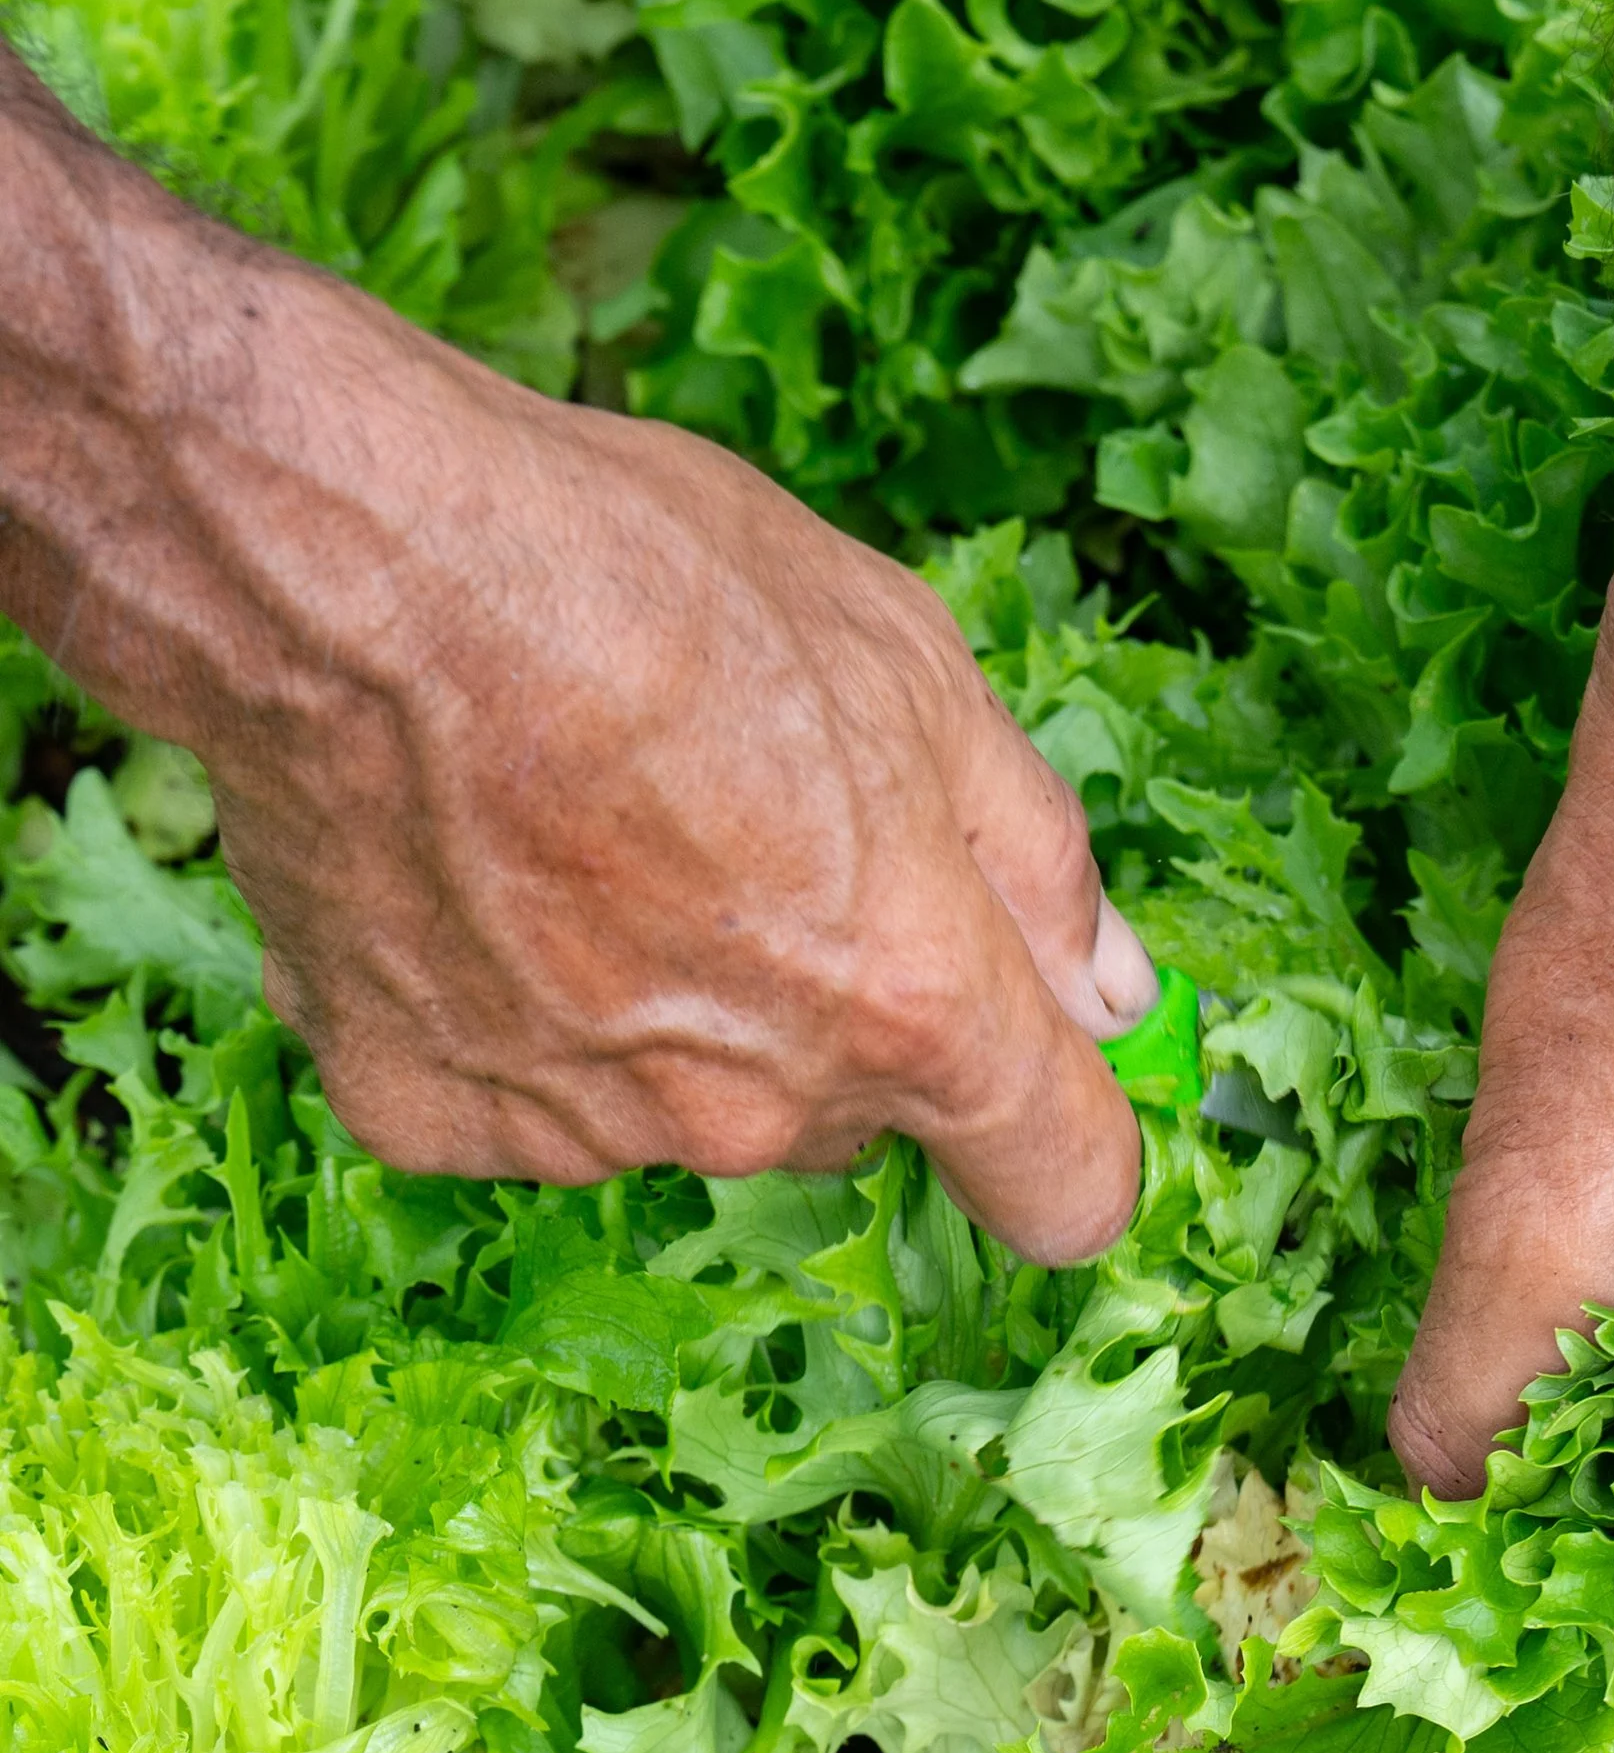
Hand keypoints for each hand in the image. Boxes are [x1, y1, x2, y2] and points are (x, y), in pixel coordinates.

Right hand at [0, 77, 1153, 1255]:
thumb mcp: (913, 664)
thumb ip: (1036, 861)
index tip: (1042, 1085)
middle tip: (746, 837)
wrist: (359, 568)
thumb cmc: (647, 581)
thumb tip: (1114, 991)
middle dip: (836, 1012)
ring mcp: (584, 1131)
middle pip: (855, 1118)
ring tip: (584, 829)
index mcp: (911, 1002)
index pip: (1064, 1183)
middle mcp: (758, 1108)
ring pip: (680, 1106)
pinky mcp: (427, 1115)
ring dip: (665, 1009)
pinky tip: (471, 873)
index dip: (1069, 1137)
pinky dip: (501, 1011)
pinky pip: (513, 1095)